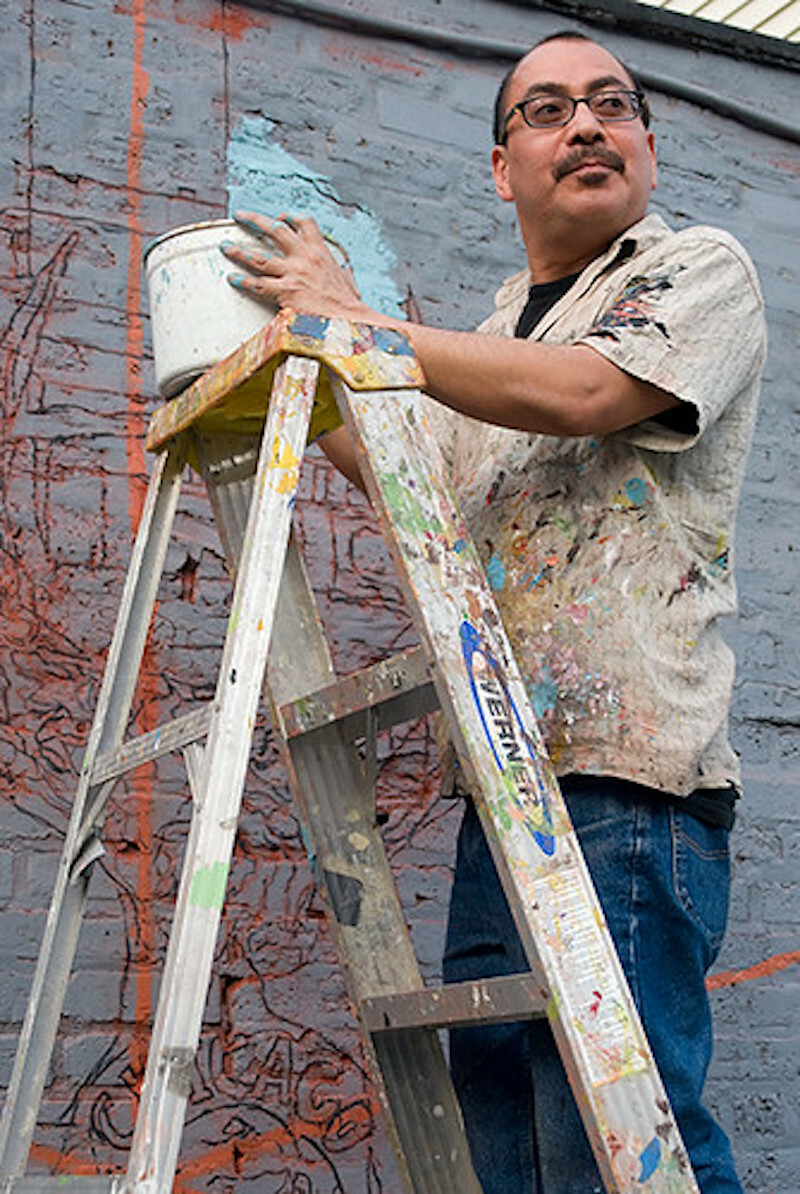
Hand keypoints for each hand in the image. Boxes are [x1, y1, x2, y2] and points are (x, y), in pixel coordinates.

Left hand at [222, 211, 373, 319]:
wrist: (352, 320)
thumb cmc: (351, 306)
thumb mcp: (347, 282)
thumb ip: (341, 275)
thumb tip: (346, 278)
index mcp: (321, 252)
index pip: (305, 224)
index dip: (290, 218)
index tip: (280, 217)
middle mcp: (305, 257)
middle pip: (275, 230)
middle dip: (255, 220)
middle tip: (241, 216)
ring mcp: (294, 273)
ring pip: (260, 257)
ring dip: (239, 250)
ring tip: (226, 246)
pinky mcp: (286, 292)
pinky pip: (259, 285)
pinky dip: (243, 281)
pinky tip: (232, 278)